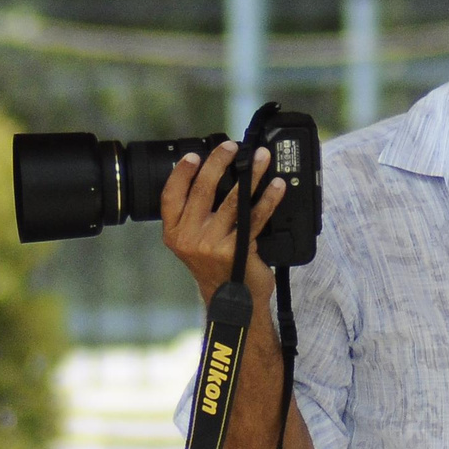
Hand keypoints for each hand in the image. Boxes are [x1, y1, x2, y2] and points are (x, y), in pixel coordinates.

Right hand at [160, 141, 285, 299]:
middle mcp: (189, 238)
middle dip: (219, 163)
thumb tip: (215, 175)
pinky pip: (255, 218)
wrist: (232, 302)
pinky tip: (277, 187)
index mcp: (174, 233)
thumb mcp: (194, 242)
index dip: (181, 173)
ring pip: (233, 201)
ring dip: (250, 175)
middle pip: (202, 191)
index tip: (194, 154)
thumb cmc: (216, 266)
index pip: (171, 196)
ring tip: (261, 158)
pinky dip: (268, 199)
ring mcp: (212, 245)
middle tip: (232, 146)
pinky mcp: (236, 250)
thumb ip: (197, 215)